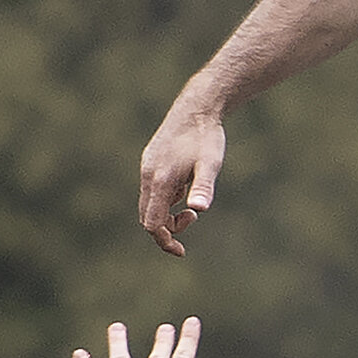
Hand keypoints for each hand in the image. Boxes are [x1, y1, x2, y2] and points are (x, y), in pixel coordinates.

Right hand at [139, 90, 226, 256]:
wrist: (197, 106)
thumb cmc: (206, 135)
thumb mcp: (210, 163)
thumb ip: (203, 186)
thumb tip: (199, 209)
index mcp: (159, 180)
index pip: (152, 223)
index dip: (165, 240)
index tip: (181, 251)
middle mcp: (148, 175)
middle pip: (148, 216)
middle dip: (166, 229)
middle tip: (190, 227)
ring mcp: (148, 167)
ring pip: (150, 203)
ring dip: (167, 213)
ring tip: (192, 208)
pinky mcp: (152, 161)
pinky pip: (154, 190)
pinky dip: (167, 199)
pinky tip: (186, 188)